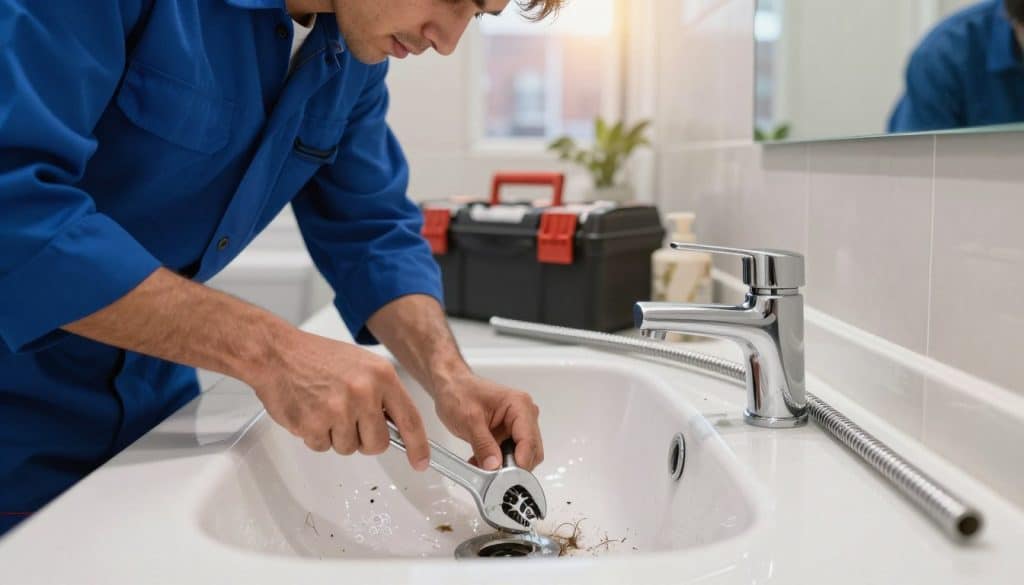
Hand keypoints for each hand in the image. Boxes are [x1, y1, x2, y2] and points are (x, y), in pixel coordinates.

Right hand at [247, 329, 429, 470]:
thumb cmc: (316, 358)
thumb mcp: (362, 365)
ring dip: (336, 436)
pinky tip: (310, 412)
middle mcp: (364, 392)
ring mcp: (340, 410)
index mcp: (381, 376)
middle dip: (365, 440)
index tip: (420, 462)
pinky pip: (323, 447)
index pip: (409, 419)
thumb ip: (382, 393)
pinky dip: (315, 436)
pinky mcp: (315, 424)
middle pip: (378, 443)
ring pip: (349, 448)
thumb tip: (395, 425)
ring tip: (324, 408)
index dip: (417, 446)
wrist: (277, 352)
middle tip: (349, 421)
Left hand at [432, 373, 543, 471]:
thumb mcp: (469, 420)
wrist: (451, 386)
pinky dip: (499, 463)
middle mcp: (524, 414)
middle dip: (514, 467)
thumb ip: (483, 444)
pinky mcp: (510, 433)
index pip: (529, 441)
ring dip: (505, 466)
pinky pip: (511, 454)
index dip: (520, 462)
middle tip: (494, 476)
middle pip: (531, 451)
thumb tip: (494, 466)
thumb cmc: (459, 393)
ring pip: (522, 456)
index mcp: (520, 405)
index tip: (507, 478)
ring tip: (484, 468)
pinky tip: (483, 463)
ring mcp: (518, 425)